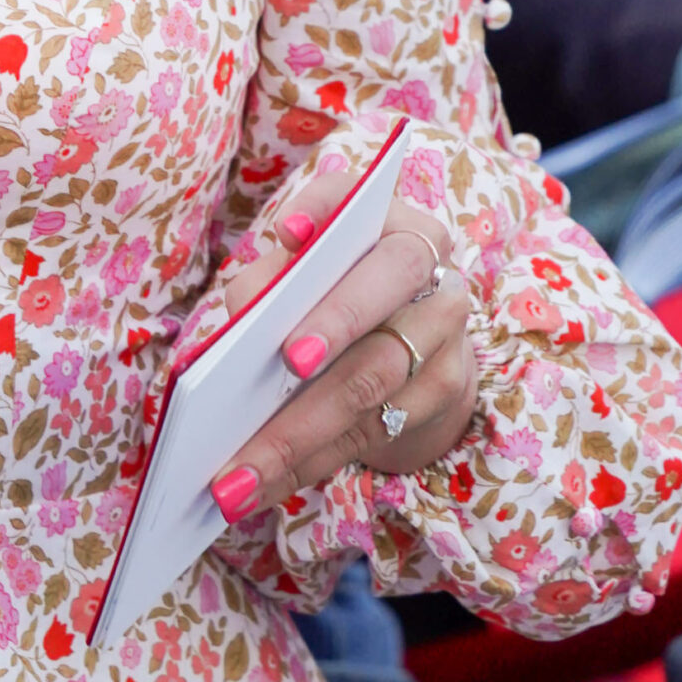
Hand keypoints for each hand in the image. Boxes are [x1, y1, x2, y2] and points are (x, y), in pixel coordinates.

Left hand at [208, 172, 477, 527]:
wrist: (412, 345)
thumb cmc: (329, 295)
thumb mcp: (296, 278)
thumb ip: (270, 283)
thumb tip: (245, 317)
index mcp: (379, 214)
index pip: (351, 196)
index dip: (321, 209)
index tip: (287, 233)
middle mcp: (426, 261)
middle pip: (382, 288)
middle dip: (332, 326)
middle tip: (286, 364)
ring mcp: (445, 327)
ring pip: (372, 378)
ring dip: (298, 432)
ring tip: (234, 476)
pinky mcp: (447, 390)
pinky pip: (372, 431)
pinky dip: (311, 462)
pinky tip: (264, 485)